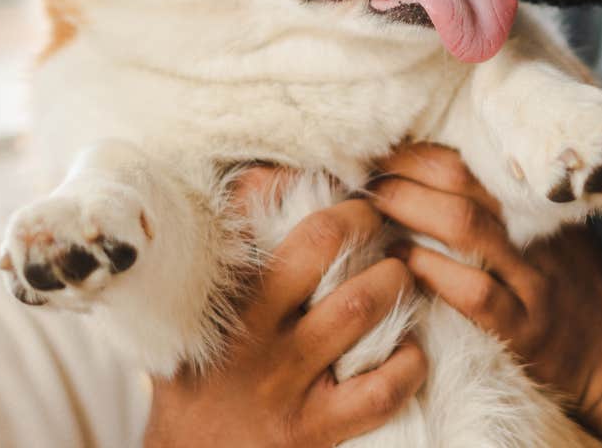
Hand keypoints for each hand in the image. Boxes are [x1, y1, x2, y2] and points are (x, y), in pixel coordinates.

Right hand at [143, 169, 427, 447]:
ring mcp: (284, 381)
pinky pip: (381, 387)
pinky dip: (410, 361)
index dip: (303, 182)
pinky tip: (410, 349)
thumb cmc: (199, 375)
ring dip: (395, 279)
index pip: (255, 209)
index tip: (335, 180)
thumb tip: (262, 179)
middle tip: (379, 219)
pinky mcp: (313, 428)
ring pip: (360, 304)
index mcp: (220, 293)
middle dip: (363, 220)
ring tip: (400, 273)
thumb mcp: (191, 312)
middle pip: (321, 243)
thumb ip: (222, 253)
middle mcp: (250, 332)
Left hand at [369, 144, 601, 446]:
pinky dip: (432, 272)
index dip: (422, 152)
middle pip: (466, 185)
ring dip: (410, 211)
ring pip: (467, 228)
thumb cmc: (574, 289)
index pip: (475, 161)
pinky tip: (402, 264)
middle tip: (368, 177)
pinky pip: (474, 293)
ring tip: (374, 209)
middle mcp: (537, 235)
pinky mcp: (524, 328)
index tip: (385, 151)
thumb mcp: (555, 234)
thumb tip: (439, 175)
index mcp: (540, 206)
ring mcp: (532, 280)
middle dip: (406, 174)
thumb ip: (512, 206)